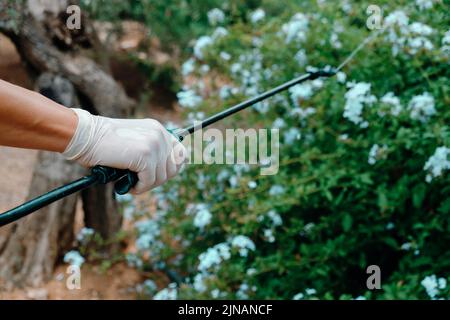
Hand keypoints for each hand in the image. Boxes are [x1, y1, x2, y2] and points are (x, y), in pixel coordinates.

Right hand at [62, 109, 186, 193]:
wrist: (86, 136)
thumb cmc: (104, 144)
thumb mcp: (133, 143)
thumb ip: (150, 151)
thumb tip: (165, 173)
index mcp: (158, 129)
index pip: (180, 153)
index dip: (172, 168)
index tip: (157, 177)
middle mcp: (160, 135)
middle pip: (172, 169)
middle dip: (156, 180)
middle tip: (140, 182)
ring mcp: (154, 144)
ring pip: (161, 177)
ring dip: (146, 185)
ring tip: (131, 183)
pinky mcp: (145, 155)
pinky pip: (149, 181)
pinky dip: (139, 187)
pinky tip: (128, 186)